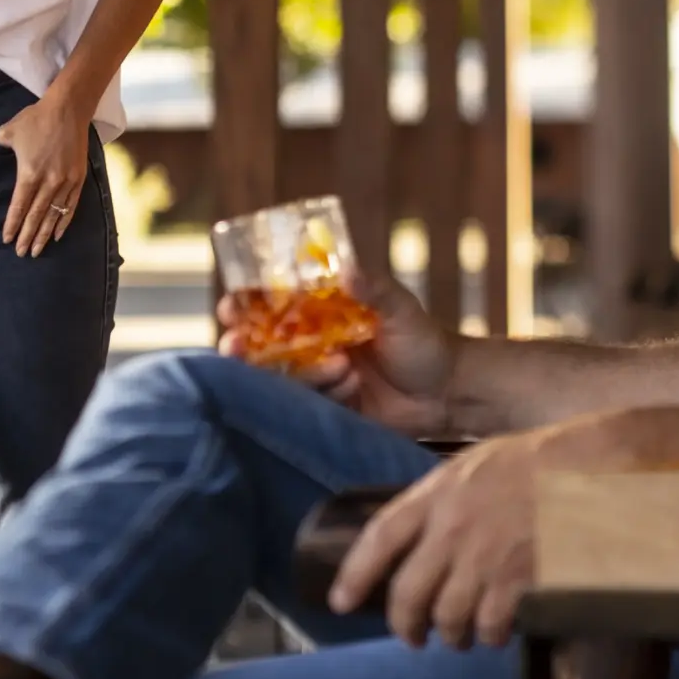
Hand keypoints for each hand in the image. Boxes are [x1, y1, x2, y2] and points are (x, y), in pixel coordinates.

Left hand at [0, 95, 92, 256]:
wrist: (68, 109)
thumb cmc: (36, 119)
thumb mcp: (10, 131)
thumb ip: (0, 143)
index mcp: (29, 173)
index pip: (19, 206)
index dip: (13, 224)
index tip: (8, 239)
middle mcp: (48, 182)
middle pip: (35, 216)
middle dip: (27, 236)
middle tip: (21, 253)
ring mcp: (65, 181)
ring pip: (53, 215)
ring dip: (44, 234)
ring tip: (38, 250)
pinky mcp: (78, 178)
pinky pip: (71, 206)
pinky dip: (64, 222)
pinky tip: (58, 235)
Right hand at [220, 260, 455, 436]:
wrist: (448, 393)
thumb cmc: (424, 341)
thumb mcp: (401, 309)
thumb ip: (374, 289)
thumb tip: (347, 267)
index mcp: (320, 314)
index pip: (270, 306)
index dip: (244, 306)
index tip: (230, 306)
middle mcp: (309, 346)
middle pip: (259, 347)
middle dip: (242, 347)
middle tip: (238, 346)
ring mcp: (316, 380)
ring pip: (280, 379)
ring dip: (303, 373)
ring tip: (343, 366)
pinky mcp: (326, 410)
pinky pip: (305, 406)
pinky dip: (324, 395)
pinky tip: (353, 387)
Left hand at [328, 412, 650, 649]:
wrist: (586, 467)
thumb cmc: (532, 461)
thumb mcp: (472, 465)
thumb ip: (441, 500)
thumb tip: (420, 537)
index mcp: (436, 494)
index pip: (380, 537)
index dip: (355, 574)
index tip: (340, 602)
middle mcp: (451, 528)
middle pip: (408, 593)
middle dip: (405, 625)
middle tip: (412, 637)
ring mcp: (484, 556)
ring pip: (447, 617)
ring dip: (450, 635)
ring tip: (458, 638)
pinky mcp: (517, 579)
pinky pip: (489, 625)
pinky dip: (488, 637)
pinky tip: (494, 634)